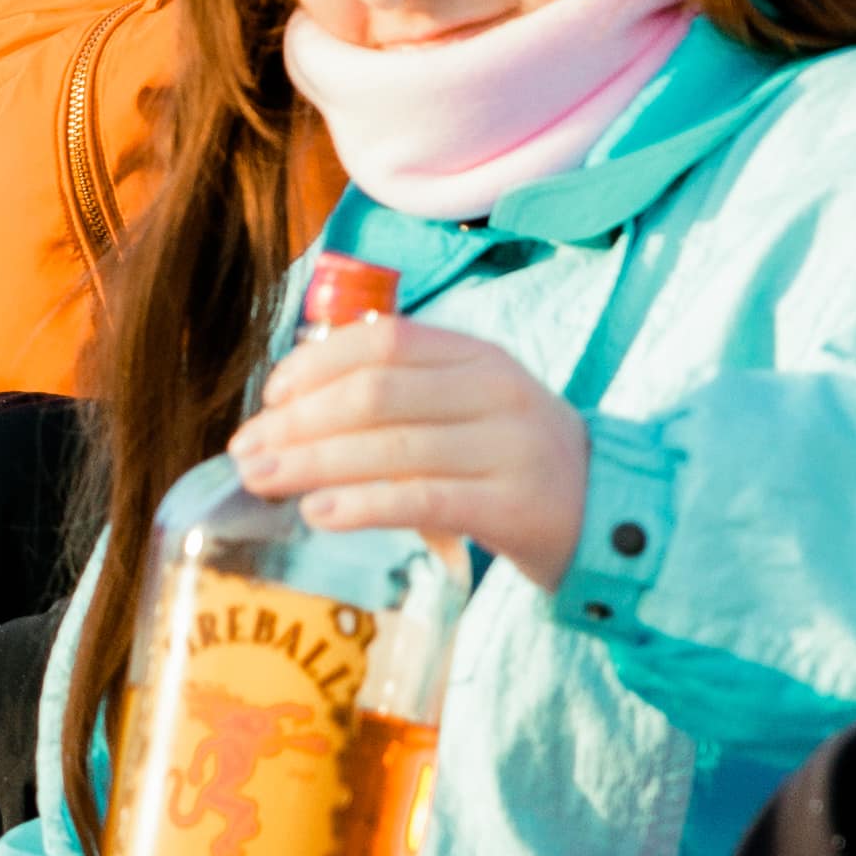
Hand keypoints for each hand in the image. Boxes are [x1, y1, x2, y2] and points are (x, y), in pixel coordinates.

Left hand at [230, 309, 593, 571]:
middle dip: (298, 422)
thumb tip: (289, 418)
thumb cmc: (510, 463)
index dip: (314, 365)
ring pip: (393, 446)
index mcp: (476, 356)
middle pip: (376, 393)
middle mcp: (495, 392)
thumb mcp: (466, 409)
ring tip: (262, 482)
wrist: (609, 515)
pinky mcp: (516, 507)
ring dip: (313, 464)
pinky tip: (319, 514)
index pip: (383, 340)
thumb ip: (399, 401)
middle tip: (246, 453)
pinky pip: (425, 499)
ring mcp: (510, 448)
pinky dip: (363, 505)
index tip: (269, 399)